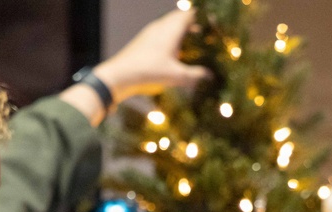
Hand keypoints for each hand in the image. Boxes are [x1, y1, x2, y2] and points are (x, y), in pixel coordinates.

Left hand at [93, 9, 211, 102]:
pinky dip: (170, 37)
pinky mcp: (143, 40)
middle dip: (193, 24)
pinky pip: (161, 32)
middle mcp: (161, 26)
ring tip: (190, 43)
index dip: (202, 18)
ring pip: (169, 25)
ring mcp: (150, 32)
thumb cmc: (149, 72)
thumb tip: (210, 76)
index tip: (212, 24)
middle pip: (180, 18)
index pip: (190, 14)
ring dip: (180, 31)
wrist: (120, 75)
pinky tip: (172, 52)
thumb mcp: (176, 76)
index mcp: (171, 29)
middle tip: (204, 34)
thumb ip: (195, 75)